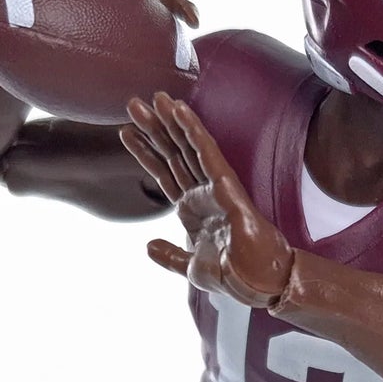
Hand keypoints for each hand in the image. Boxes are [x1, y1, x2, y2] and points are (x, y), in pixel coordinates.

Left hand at [121, 93, 295, 307]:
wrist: (256, 283)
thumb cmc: (232, 275)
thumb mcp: (190, 266)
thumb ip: (169, 255)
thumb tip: (148, 246)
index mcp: (193, 209)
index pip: (164, 173)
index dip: (145, 153)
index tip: (126, 132)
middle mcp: (202, 193)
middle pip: (173, 153)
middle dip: (153, 129)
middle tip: (133, 104)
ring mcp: (214, 187)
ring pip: (187, 147)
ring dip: (170, 122)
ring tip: (152, 99)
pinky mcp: (227, 186)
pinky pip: (207, 153)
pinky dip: (193, 131)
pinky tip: (179, 111)